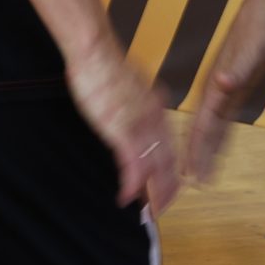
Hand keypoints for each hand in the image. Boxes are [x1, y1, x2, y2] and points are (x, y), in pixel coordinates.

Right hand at [66, 46, 180, 215]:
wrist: (95, 52)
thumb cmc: (105, 64)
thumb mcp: (129, 84)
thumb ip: (137, 99)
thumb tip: (137, 105)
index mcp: (157, 108)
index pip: (168, 146)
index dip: (169, 170)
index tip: (166, 185)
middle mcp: (155, 120)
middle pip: (168, 162)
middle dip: (167, 190)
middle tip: (161, 209)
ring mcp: (140, 127)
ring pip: (153, 169)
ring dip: (151, 194)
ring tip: (147, 212)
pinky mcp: (122, 132)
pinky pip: (132, 166)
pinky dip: (131, 186)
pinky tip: (126, 198)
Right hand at [183, 0, 264, 181]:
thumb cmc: (258, 29)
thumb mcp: (250, 51)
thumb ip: (236, 70)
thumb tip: (222, 82)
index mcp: (215, 86)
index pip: (202, 125)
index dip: (196, 149)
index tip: (190, 172)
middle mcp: (217, 91)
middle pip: (204, 130)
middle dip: (197, 154)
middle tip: (192, 181)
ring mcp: (228, 91)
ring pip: (214, 127)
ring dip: (209, 148)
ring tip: (203, 172)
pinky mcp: (240, 89)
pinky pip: (226, 120)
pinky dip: (222, 136)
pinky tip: (222, 147)